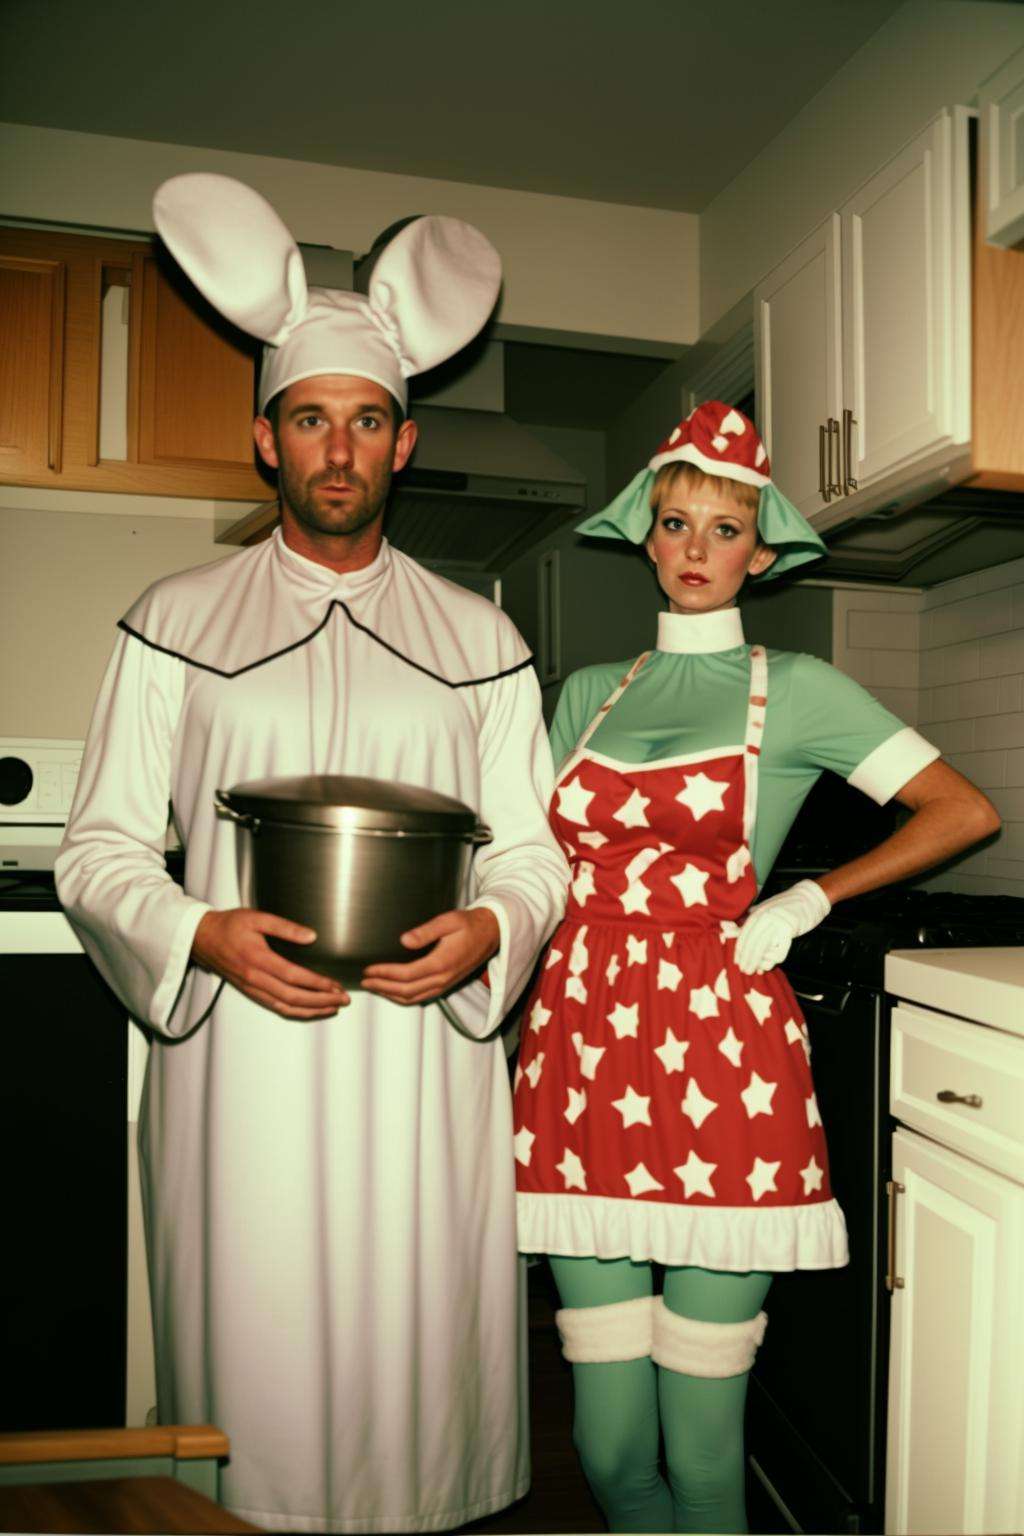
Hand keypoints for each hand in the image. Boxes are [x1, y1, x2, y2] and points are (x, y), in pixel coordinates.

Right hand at [191, 908, 348, 1018]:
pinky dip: (296, 1012)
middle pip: (293, 997)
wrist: (202, 939)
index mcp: (258, 959)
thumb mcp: (257, 918)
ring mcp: (252, 988)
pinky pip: (276, 1007)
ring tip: (333, 1008)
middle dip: (321, 1001)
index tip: (336, 985)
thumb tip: (312, 936)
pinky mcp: (250, 992)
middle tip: (343, 1000)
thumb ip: (285, 927)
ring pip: (285, 1007)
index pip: (294, 976)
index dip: (317, 983)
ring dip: (311, 1010)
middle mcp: (255, 978)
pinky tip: (310, 1010)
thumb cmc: (230, 925)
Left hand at [361, 907, 499, 1005]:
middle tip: (364, 980)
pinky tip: (393, 990)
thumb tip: (404, 940)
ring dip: (391, 994)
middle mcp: (443, 978)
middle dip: (382, 986)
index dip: (384, 973)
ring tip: (373, 987)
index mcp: (441, 963)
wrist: (492, 934)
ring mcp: (445, 984)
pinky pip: (421, 997)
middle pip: (406, 991)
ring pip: (413, 997)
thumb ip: (426, 931)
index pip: (406, 975)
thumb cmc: (469, 924)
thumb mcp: (448, 921)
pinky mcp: (446, 984)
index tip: (368, 969)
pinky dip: (403, 997)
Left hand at [734, 879, 830, 974]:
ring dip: (757, 962)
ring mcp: (778, 923)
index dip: (739, 950)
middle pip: (752, 942)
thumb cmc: (784, 906)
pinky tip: (768, 965)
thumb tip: (726, 931)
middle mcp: (765, 917)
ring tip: (754, 971)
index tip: (736, 962)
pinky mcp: (790, 930)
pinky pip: (780, 950)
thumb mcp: (764, 910)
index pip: (744, 934)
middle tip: (744, 971)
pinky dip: (773, 960)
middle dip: (747, 959)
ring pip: (763, 947)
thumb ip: (747, 921)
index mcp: (757, 913)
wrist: (808, 898)